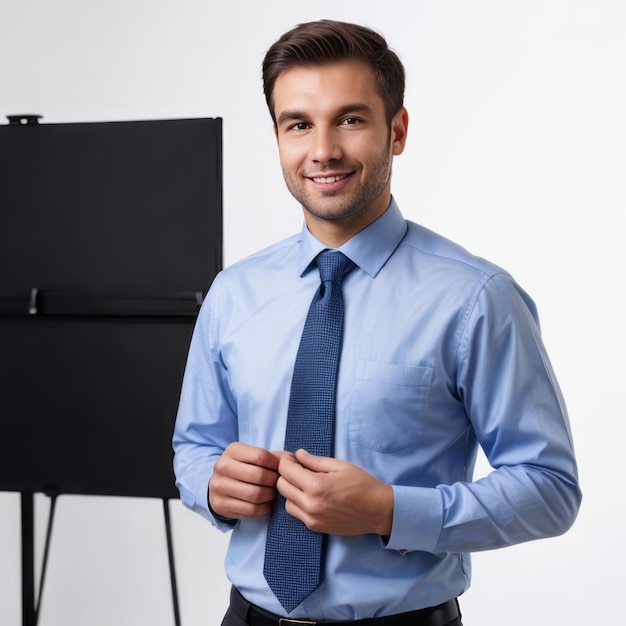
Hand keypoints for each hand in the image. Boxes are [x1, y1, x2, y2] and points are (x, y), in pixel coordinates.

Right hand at [209, 442, 286, 519]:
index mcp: (232, 450)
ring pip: (255, 494)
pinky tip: (265, 504)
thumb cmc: (244, 468)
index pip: (261, 456)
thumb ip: (275, 456)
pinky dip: (263, 508)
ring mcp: (218, 487)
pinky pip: (250, 510)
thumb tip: (292, 461)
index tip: (280, 469)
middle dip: (274, 481)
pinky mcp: (220, 505)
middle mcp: (222, 466)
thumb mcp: (254, 456)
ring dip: (269, 496)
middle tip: (278, 484)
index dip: (276, 464)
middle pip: (259, 476)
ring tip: (272, 493)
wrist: (220, 484)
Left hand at [276, 449, 392, 536]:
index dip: (287, 461)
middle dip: (287, 474)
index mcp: (315, 485)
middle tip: (299, 468)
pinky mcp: (315, 527)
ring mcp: (311, 518)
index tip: (293, 458)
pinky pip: (296, 513)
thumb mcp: (339, 465)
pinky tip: (311, 497)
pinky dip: (298, 504)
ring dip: (291, 490)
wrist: (378, 510)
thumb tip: (297, 455)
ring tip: (306, 484)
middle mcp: (309, 504)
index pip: (285, 470)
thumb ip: (315, 461)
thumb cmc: (361, 484)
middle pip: (281, 485)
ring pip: (286, 501)